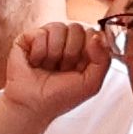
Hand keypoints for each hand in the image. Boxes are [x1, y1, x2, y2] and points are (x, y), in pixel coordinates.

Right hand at [0, 2, 118, 119]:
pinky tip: (35, 62)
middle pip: (76, 28)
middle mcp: (64, 42)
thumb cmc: (58, 97)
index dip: (87, 49)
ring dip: (54, 53)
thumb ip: (103, 60)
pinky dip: (39, 52)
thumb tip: (98, 36)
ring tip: (48, 66)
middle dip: (70, 52)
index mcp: (81, 51)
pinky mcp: (28, 38)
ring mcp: (46, 38)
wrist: (31, 106)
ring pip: (59, 27)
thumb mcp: (91, 84)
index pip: (92, 33)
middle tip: (61, 69)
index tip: (78, 67)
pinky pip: (40, 33)